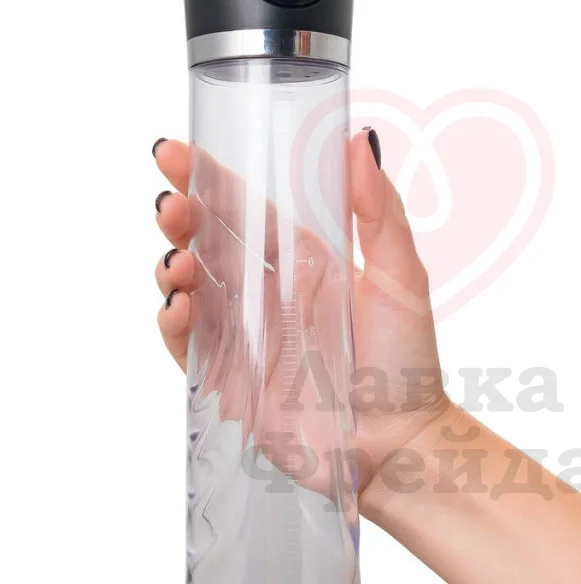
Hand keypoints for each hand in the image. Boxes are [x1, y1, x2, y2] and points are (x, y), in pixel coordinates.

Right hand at [153, 130, 452, 513]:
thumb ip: (379, 211)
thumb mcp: (403, 277)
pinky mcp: (231, 379)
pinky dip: (174, 323)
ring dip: (172, 265)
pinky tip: (181, 306)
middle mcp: (268, 292)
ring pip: (190, 287)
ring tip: (178, 260)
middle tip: (169, 200)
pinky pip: (188, 345)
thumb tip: (358, 139)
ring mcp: (246, 335)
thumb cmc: (408, 362)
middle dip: (181, 215)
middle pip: (208, 241)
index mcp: (303, 260)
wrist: (400, 444)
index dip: (209, 179)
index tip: (178, 152)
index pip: (247, 208)